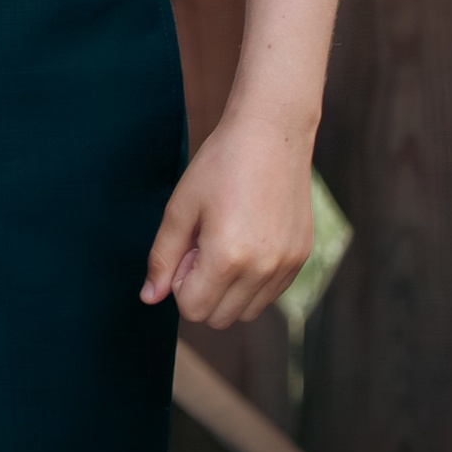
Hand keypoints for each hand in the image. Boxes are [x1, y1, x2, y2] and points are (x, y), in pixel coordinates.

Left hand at [142, 113, 315, 329]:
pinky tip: (247, 241)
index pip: (193, 310)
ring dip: (228, 291)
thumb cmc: (220, 164)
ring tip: (226, 244)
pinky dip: (253, 282)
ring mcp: (286, 265)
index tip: (187, 248)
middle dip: (202, 291)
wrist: (272, 133)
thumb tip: (149, 298)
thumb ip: (162, 257)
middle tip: (204, 246)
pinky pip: (270, 294)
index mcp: (228, 257)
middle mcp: (262, 269)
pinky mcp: (301, 257)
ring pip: (247, 312)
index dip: (180, 283)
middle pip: (219, 318)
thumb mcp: (180, 207)